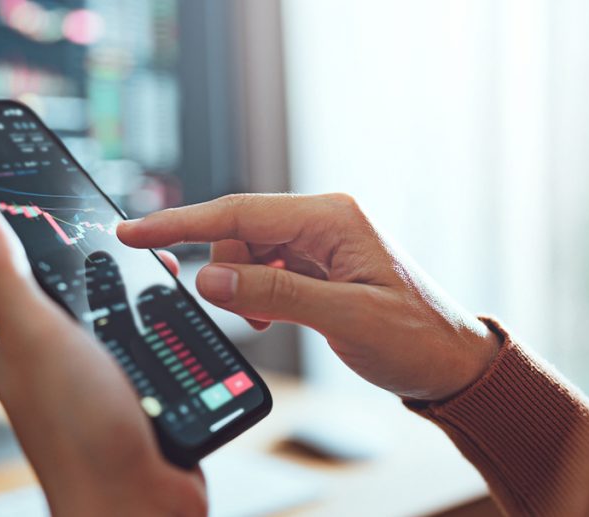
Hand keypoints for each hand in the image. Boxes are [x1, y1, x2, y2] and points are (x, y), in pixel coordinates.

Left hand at [0, 195, 204, 515]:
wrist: (141, 507)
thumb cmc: (80, 437)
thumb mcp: (37, 335)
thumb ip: (5, 273)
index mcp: (21, 345)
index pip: (27, 273)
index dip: (54, 238)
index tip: (80, 210)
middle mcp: (57, 363)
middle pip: (84, 291)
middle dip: (115, 268)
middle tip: (144, 253)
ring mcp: (100, 382)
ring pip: (125, 318)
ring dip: (149, 300)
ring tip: (168, 284)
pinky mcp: (140, 398)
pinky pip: (156, 349)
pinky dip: (171, 334)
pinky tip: (181, 327)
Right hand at [118, 193, 499, 400]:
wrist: (452, 364)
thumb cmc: (416, 338)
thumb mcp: (345, 318)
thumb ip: (274, 294)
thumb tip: (210, 278)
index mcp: (332, 218)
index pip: (240, 211)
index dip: (181, 223)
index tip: (136, 232)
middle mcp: (323, 221)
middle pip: (239, 230)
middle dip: (223, 270)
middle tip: (238, 313)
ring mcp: (319, 243)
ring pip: (247, 252)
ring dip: (242, 287)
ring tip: (266, 321)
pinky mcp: (317, 266)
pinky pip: (264, 270)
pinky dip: (255, 294)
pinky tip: (272, 316)